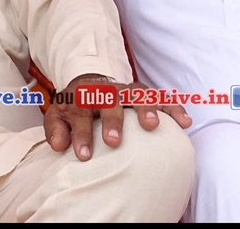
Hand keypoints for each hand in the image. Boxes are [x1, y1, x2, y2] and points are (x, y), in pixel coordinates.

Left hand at [43, 74, 191, 161]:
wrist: (88, 84)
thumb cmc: (74, 107)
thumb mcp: (58, 115)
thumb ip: (56, 129)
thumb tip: (60, 146)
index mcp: (82, 95)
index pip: (80, 111)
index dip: (81, 133)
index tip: (84, 155)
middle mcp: (106, 90)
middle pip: (110, 99)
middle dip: (112, 120)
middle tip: (114, 142)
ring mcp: (126, 91)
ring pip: (138, 94)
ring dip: (145, 108)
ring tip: (152, 126)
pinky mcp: (144, 95)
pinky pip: (161, 98)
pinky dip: (172, 108)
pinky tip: (184, 122)